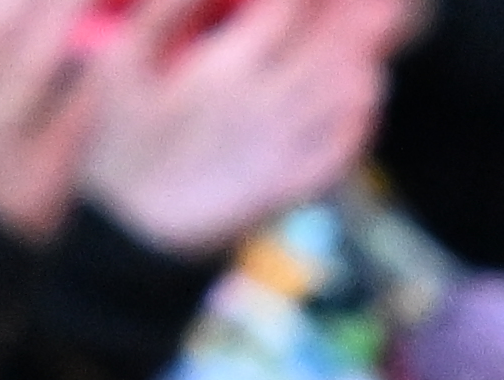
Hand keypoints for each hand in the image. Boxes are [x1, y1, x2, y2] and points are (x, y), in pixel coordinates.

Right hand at [79, 0, 413, 261]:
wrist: (134, 234)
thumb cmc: (115, 142)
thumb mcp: (121, 67)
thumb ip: (164, 15)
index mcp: (221, 71)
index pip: (282, 9)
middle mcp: (266, 107)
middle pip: (327, 47)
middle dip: (356, 13)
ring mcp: (286, 148)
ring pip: (343, 93)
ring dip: (367, 52)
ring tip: (387, 16)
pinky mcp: (294, 183)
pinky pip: (343, 146)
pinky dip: (364, 113)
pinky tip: (373, 86)